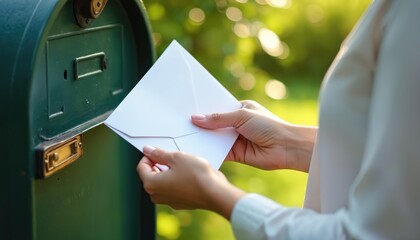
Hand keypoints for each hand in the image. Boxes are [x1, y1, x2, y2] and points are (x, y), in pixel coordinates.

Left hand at [137, 146, 244, 218]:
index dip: (149, 156)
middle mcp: (157, 196)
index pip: (141, 167)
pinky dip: (177, 180)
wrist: (215, 193)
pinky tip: (189, 173)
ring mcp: (169, 201)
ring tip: (182, 163)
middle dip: (158, 164)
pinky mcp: (180, 203)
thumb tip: (148, 150)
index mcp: (151, 184)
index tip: (159, 150)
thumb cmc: (196, 175)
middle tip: (172, 155)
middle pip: (151, 175)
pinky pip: (173, 189)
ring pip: (163, 182)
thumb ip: (159, 154)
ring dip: (168, 172)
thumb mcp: (176, 157)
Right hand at [192, 100, 316, 171]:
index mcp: (239, 110)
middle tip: (179, 123)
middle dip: (200, 125)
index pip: (217, 108)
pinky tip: (194, 150)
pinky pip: (218, 152)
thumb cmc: (268, 126)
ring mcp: (234, 140)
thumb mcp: (242, 116)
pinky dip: (208, 151)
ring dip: (202, 138)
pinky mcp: (235, 154)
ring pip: (214, 138)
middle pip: (213, 124)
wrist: (286, 148)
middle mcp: (235, 124)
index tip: (186, 109)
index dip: (203, 109)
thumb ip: (218, 119)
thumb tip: (196, 118)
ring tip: (182, 136)